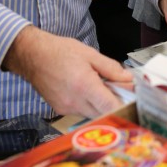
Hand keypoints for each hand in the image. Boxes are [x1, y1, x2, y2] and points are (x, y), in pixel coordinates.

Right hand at [1, 26, 132, 117]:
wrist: (32, 56)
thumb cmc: (60, 52)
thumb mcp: (90, 54)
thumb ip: (112, 69)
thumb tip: (128, 79)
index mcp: (85, 85)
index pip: (110, 106)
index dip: (125, 106)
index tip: (133, 100)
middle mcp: (75, 101)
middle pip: (104, 113)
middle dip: (115, 104)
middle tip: (120, 90)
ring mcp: (67, 108)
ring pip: (94, 114)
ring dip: (102, 105)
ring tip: (101, 87)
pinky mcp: (61, 110)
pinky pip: (82, 112)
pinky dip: (89, 104)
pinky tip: (87, 91)